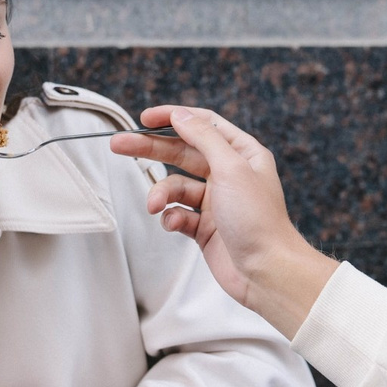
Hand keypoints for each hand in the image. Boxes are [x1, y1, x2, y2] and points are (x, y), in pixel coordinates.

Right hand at [110, 105, 337, 337]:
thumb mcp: (231, 168)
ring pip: (176, 187)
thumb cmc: (259, 220)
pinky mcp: (205, 227)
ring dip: (162, 194)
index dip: (173, 118)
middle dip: (151, 149)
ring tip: (154, 205)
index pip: (203, 124)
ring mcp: (216, 201)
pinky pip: (178, 214)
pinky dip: (172, 217)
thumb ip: (203, 137)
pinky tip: (175, 223)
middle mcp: (229, 174)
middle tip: (120, 145)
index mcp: (242, 154)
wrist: (266, 271)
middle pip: (182, 153)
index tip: (145, 118)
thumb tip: (180, 115)